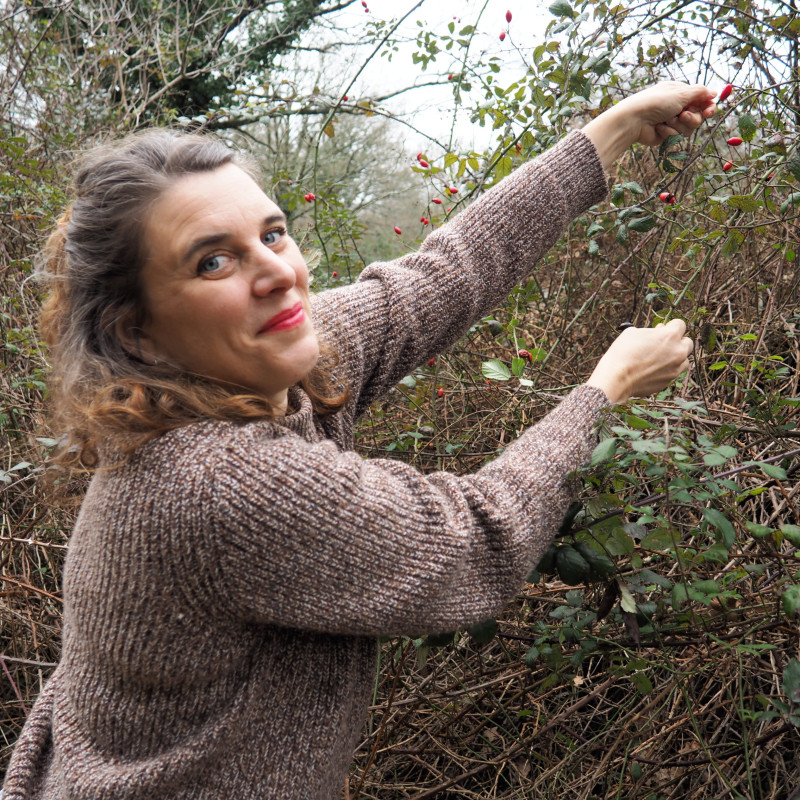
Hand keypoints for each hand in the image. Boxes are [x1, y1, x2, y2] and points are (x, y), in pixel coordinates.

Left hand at [583, 82, 715, 168]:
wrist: (634, 120)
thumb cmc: (656, 102)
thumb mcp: (681, 93)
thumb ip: (700, 92)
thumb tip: (714, 92)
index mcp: (680, 93)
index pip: (702, 100)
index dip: (708, 107)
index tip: (709, 111)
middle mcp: (677, 106)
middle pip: (698, 117)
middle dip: (692, 118)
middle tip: (682, 115)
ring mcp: (671, 121)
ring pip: (688, 128)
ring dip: (679, 125)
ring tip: (667, 120)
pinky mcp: (665, 134)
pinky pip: (676, 136)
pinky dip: (668, 132)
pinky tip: (658, 128)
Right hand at [586, 319, 693, 403]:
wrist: (616, 378)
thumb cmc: (622, 353)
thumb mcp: (632, 333)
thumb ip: (649, 332)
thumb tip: (654, 335)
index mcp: (670, 336)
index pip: (680, 324)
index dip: (669, 325)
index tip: (661, 329)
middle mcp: (678, 352)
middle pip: (688, 343)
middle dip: (677, 341)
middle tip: (662, 344)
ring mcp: (675, 369)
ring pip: (684, 360)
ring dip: (675, 358)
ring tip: (660, 358)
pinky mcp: (668, 382)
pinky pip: (672, 373)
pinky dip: (666, 371)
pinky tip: (651, 370)